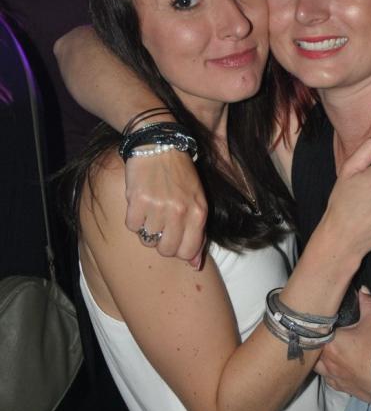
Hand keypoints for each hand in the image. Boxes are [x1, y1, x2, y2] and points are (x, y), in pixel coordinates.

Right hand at [125, 149, 206, 266]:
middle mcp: (180, 212)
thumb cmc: (180, 175)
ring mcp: (159, 207)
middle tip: (160, 224)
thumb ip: (198, 234)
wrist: (160, 144)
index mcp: (198, 213)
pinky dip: (133, 218)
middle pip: (166, 250)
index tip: (174, 238)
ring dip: (147, 229)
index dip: (178, 250)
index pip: (188, 252)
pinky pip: (132, 227)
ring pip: (147, 240)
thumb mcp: (197, 201)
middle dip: (162, 242)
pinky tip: (140, 202)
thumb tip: (195, 266)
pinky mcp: (137, 201)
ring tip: (151, 209)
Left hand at [315, 289, 370, 401]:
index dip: (316, 328)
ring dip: (321, 360)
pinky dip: (330, 373)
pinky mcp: (342, 388)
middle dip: (315, 344)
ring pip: (318, 367)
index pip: (315, 333)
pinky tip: (337, 368)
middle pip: (312, 351)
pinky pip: (329, 380)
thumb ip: (366, 303)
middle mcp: (327, 362)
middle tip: (323, 336)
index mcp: (330, 343)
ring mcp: (333, 377)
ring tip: (328, 352)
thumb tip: (363, 289)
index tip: (320, 323)